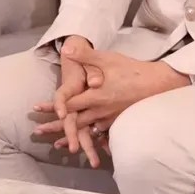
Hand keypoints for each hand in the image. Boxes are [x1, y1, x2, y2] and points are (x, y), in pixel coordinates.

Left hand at [33, 42, 188, 166]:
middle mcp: (100, 111)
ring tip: (58, 144)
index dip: (52, 106)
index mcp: (94, 96)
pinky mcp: (119, 120)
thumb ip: (86, 56)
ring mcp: (110, 118)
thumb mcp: (107, 59)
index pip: (68, 104)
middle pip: (74, 122)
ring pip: (86, 130)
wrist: (157, 84)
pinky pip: (102, 133)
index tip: (37, 109)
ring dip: (72, 136)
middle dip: (56, 127)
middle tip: (39, 131)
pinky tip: (87, 140)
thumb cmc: (131, 70)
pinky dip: (91, 138)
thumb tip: (66, 49)